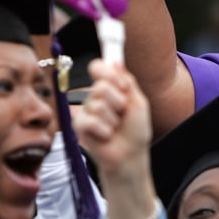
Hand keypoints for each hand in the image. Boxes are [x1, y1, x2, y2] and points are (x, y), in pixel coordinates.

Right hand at [73, 60, 152, 178]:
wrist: (130, 156)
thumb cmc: (135, 132)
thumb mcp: (138, 103)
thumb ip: (127, 82)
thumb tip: (116, 62)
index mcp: (110, 88)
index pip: (99, 67)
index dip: (109, 73)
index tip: (122, 86)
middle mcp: (96, 96)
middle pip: (100, 86)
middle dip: (118, 102)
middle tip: (122, 114)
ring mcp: (86, 111)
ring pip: (97, 104)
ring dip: (113, 119)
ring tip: (115, 128)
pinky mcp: (79, 126)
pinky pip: (90, 121)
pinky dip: (104, 130)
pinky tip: (107, 136)